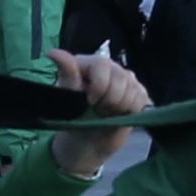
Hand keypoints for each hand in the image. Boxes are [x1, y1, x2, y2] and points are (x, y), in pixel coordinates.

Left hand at [49, 48, 148, 175]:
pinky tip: (119, 115)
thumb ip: (67, 75)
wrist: (87, 142)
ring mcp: (127, 80)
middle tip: (98, 111)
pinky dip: (131, 112)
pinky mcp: (139, 94)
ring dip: (119, 108)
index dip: (100, 85)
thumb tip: (53, 53)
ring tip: (107, 114)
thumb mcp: (67, 98)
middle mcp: (110, 68)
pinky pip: (142, 100)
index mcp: (90, 64)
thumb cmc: (73, 117)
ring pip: (134, 89)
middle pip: (121, 77)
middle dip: (110, 100)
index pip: (102, 65)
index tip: (90, 102)